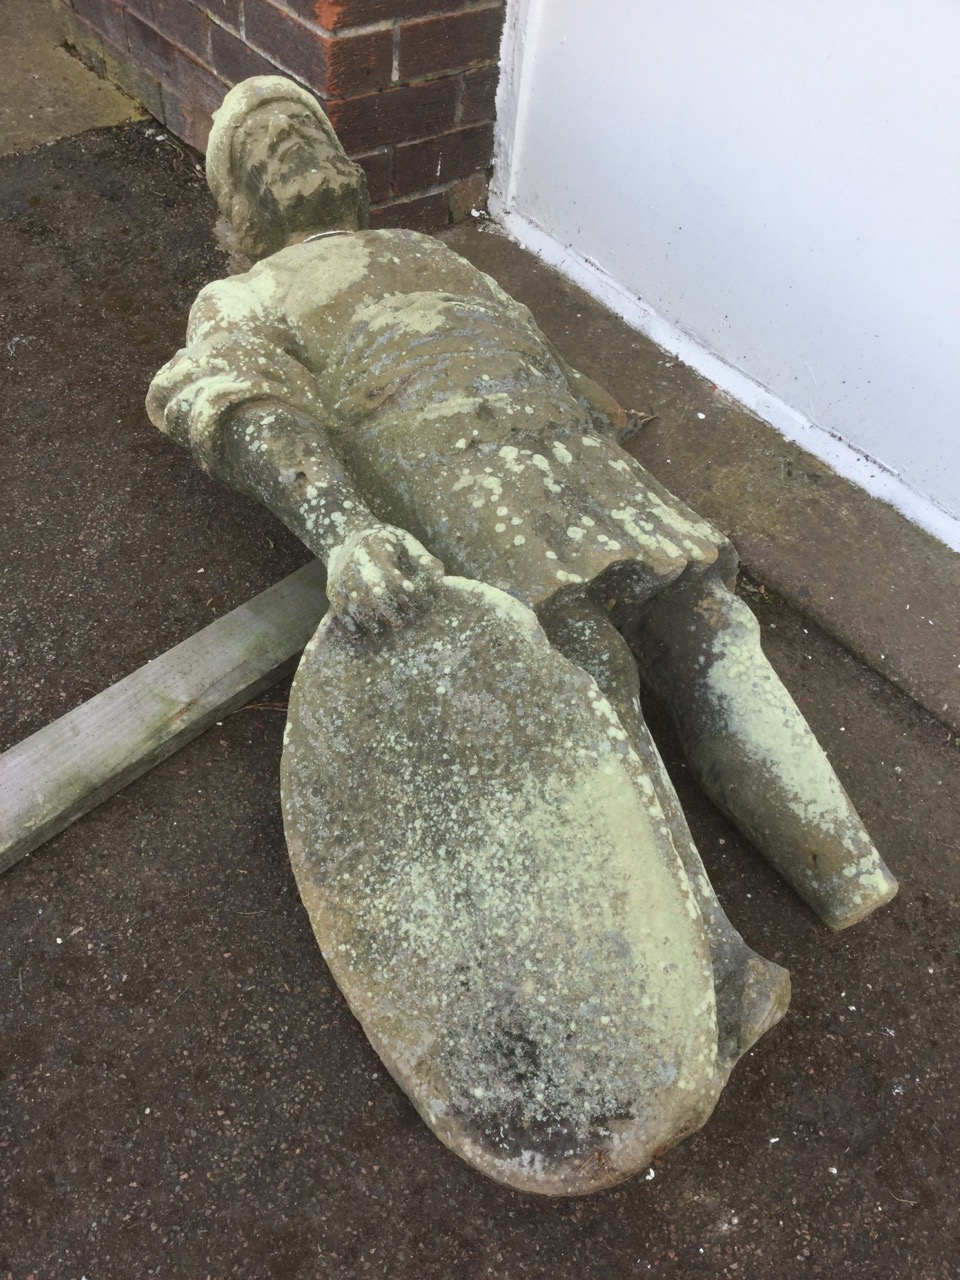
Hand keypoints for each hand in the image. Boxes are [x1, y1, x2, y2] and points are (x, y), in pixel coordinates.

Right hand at [325, 524, 443, 635]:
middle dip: (395, 612)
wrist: (346, 537)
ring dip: (378, 625)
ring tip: (391, 630)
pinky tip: (369, 635)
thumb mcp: (403, 540)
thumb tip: (440, 576)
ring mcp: (343, 580)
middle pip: (376, 595)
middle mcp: (357, 564)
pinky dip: (356, 630)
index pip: (393, 575)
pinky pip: (343, 616)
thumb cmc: (384, 542)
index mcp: (377, 548)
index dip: (409, 592)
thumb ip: (422, 558)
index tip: (422, 602)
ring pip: (360, 609)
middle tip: (407, 621)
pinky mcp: (334, 593)